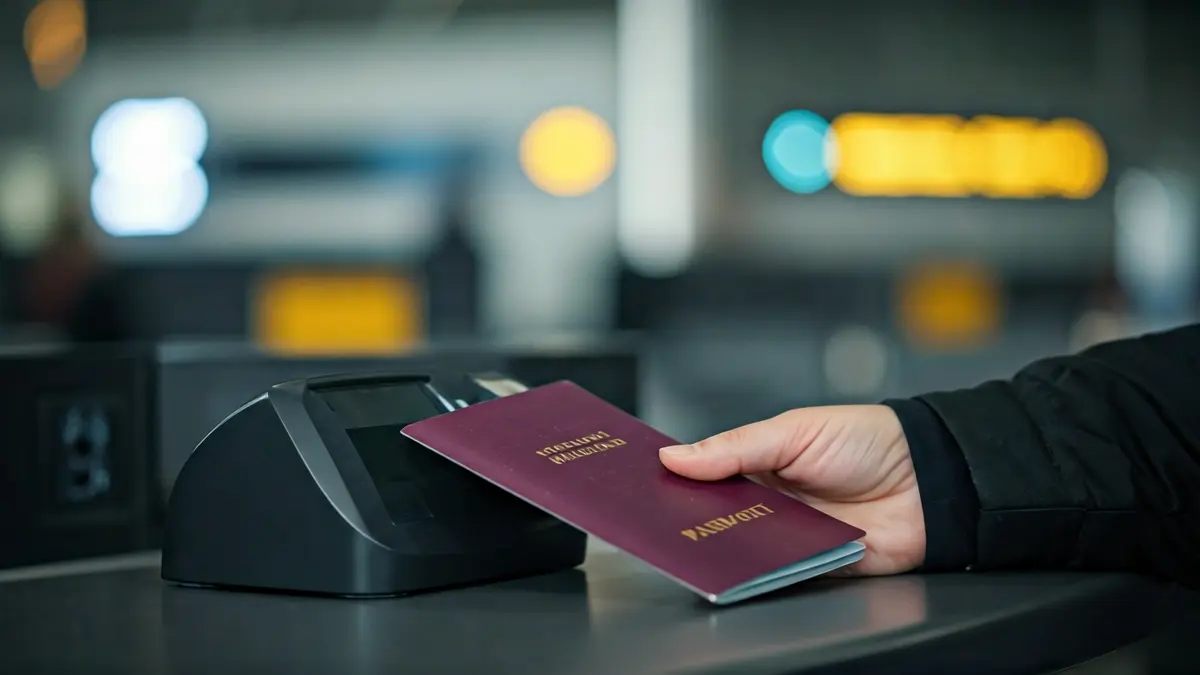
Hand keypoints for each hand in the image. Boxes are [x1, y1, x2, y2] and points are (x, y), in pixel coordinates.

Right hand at [658, 405, 924, 575]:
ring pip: (742, 547)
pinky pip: (778, 573)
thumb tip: (676, 457)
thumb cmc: (869, 440)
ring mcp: (790, 535)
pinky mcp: (813, 565)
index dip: (676, 480)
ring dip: (724, 545)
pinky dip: (762, 570)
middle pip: (716, 517)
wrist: (930, 478)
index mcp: (759, 464)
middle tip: (660, 517)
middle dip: (691, 518)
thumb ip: (735, 447)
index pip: (706, 477)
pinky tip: (743, 564)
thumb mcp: (794, 431)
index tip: (642, 483)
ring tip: (695, 540)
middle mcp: (769, 503)